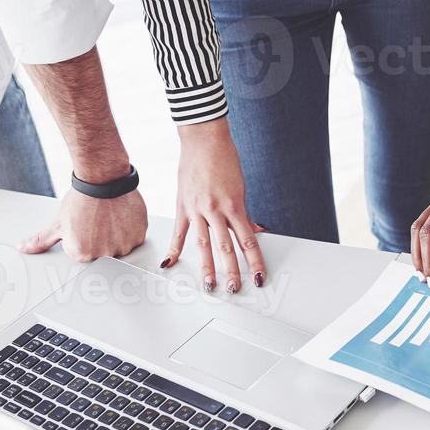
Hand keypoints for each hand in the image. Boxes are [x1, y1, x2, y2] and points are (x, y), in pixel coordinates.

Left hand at [20, 189, 147, 262]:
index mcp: (81, 254)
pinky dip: (130, 229)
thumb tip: (23, 248)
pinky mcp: (139, 236)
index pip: (83, 253)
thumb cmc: (81, 200)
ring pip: (119, 246)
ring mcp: (123, 246)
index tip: (84, 226)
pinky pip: (134, 238)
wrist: (103, 180)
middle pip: (102, 252)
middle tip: (97, 221)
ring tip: (109, 217)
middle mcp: (103, 254)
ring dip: (116, 235)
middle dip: (100, 239)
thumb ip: (40, 241)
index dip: (82, 238)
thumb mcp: (57, 222)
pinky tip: (121, 216)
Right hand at [169, 119, 267, 292]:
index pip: (248, 240)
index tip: (258, 275)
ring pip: (203, 244)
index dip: (254, 260)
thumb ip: (244, 213)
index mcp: (235, 205)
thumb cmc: (225, 160)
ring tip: (209, 285)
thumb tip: (255, 230)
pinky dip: (175, 249)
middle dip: (232, 271)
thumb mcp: (240, 187)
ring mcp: (197, 209)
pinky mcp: (183, 206)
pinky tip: (170, 264)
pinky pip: (180, 231)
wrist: (203, 140)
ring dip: (207, 266)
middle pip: (226, 247)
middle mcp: (216, 210)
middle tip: (236, 288)